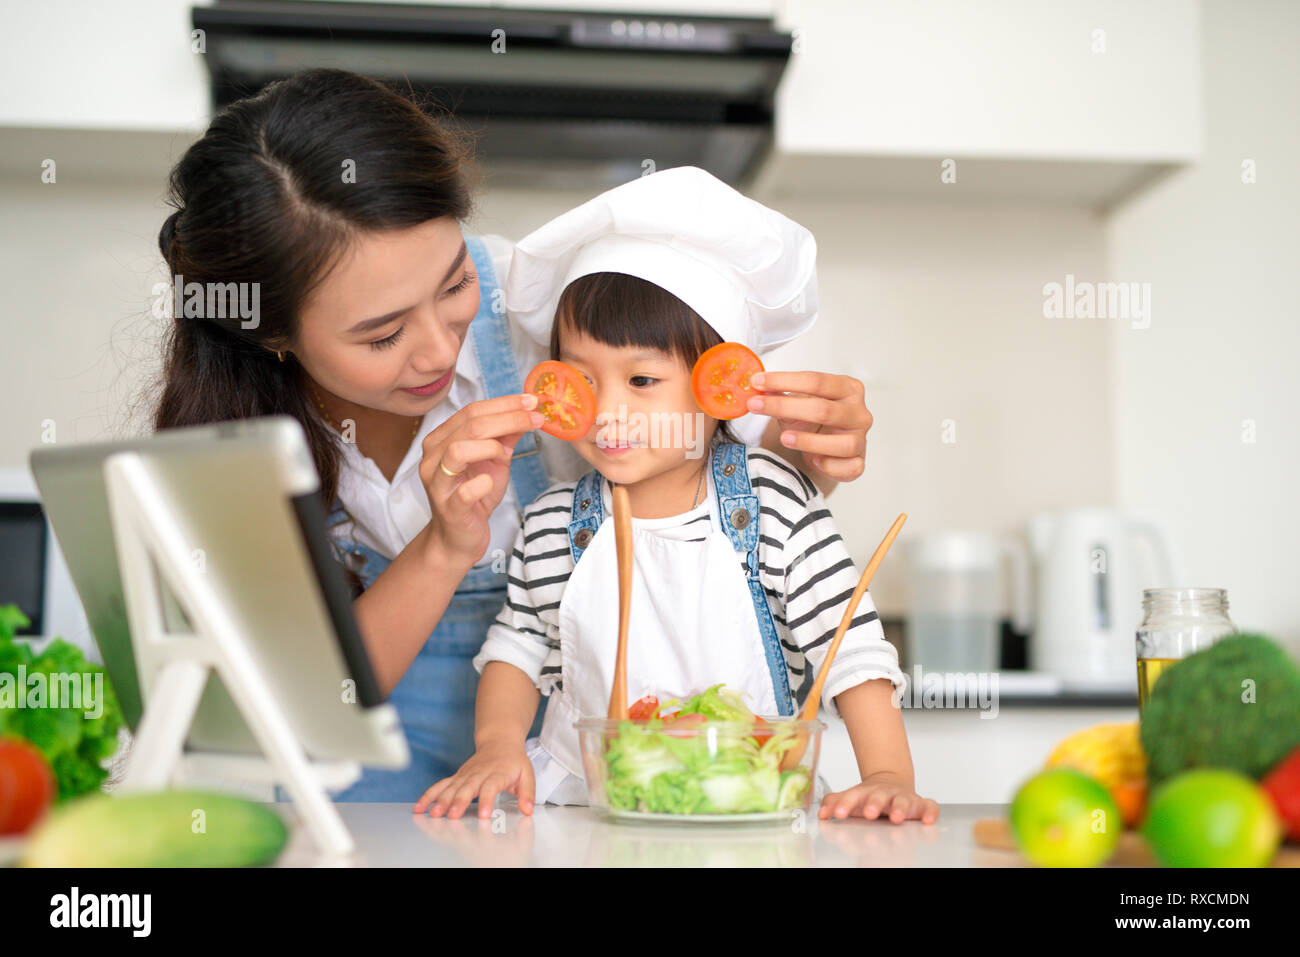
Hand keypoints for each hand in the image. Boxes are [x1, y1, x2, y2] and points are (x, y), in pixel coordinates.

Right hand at [413, 740, 535, 818]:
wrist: (499, 741)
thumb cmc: (513, 761)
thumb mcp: (527, 774)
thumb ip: (527, 793)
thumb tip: (528, 810)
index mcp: (497, 773)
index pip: (491, 787)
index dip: (486, 800)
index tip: (483, 815)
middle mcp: (478, 774)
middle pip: (467, 788)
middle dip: (459, 802)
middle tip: (453, 816)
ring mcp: (465, 775)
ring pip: (451, 787)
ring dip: (441, 801)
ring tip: (434, 814)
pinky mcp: (456, 777)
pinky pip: (440, 786)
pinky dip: (429, 796)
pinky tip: (419, 807)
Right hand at [417, 394, 544, 566]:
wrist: (458, 538)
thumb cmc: (474, 497)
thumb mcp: (493, 461)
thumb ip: (506, 437)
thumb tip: (529, 412)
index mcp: (442, 440)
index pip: (472, 411)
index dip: (504, 403)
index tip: (532, 401)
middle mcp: (434, 457)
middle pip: (469, 426)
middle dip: (508, 418)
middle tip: (536, 418)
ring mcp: (438, 483)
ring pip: (458, 450)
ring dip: (490, 446)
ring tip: (504, 454)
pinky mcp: (449, 508)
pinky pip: (465, 491)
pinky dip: (483, 484)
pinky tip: (491, 482)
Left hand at [746, 371, 871, 482]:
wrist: (826, 447)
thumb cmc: (814, 420)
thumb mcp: (796, 402)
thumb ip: (780, 394)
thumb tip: (758, 385)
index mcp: (848, 388)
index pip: (816, 380)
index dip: (784, 380)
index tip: (757, 382)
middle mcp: (859, 412)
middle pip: (823, 409)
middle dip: (785, 407)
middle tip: (755, 406)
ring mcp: (861, 439)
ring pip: (840, 442)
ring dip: (809, 441)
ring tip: (785, 438)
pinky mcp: (857, 464)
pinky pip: (846, 467)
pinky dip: (827, 465)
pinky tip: (812, 460)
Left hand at [819, 772, 939, 823]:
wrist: (891, 784)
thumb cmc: (869, 797)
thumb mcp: (851, 799)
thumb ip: (835, 803)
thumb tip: (821, 813)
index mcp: (864, 793)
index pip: (853, 797)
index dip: (845, 804)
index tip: (838, 813)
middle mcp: (884, 794)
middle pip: (879, 796)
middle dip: (874, 804)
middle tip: (869, 813)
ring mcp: (903, 798)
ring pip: (903, 800)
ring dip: (900, 808)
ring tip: (896, 818)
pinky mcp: (921, 804)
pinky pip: (929, 806)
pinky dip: (930, 812)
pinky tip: (928, 820)